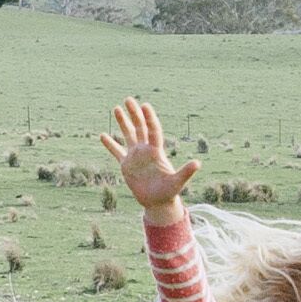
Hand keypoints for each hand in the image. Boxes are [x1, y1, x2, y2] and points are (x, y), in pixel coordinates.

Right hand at [101, 98, 198, 213]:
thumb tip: (197, 164)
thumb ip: (186, 172)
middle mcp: (145, 150)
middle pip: (140, 128)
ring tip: (116, 108)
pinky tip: (103, 135)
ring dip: (123, 123)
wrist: (158, 202)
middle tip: (128, 99)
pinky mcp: (127, 165)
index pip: (153, 131)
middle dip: (134, 114)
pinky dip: (110, 144)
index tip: (145, 106)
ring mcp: (135, 156)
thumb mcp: (177, 182)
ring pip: (128, 135)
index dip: (149, 119)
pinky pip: (117, 152)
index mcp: (156, 152)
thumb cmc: (169, 192)